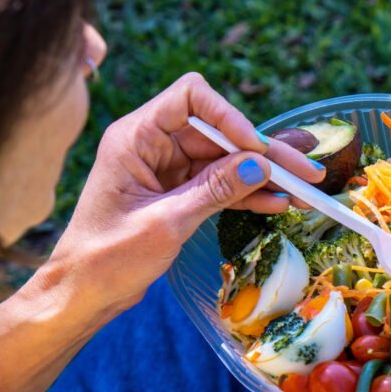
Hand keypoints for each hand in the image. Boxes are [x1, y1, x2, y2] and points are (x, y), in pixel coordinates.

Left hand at [42, 72, 323, 316]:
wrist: (83, 294)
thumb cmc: (106, 258)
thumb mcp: (165, 223)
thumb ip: (213, 190)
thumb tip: (259, 165)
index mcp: (136, 137)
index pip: (190, 97)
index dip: (229, 115)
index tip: (256, 148)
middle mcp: (154, 144)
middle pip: (220, 132)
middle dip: (263, 152)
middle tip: (306, 173)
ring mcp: (169, 168)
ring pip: (228, 159)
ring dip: (265, 175)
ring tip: (305, 192)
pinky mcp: (181, 192)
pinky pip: (223, 184)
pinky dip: (249, 193)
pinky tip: (278, 204)